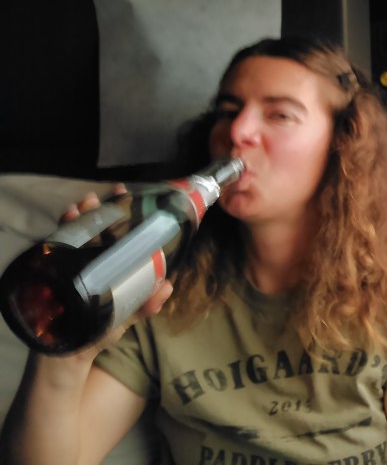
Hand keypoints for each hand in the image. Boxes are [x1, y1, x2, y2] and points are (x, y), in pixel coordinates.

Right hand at [54, 187, 174, 356]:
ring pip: (76, 236)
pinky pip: (58, 253)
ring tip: (80, 207)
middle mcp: (93, 260)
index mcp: (112, 264)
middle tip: (96, 198)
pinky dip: (61, 237)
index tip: (124, 192)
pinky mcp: (57, 276)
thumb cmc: (102, 329)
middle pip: (95, 229)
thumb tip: (167, 286)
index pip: (117, 232)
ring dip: (78, 220)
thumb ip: (147, 304)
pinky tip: (65, 224)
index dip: (120, 211)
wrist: (71, 355)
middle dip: (96, 211)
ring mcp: (74, 266)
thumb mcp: (128, 315)